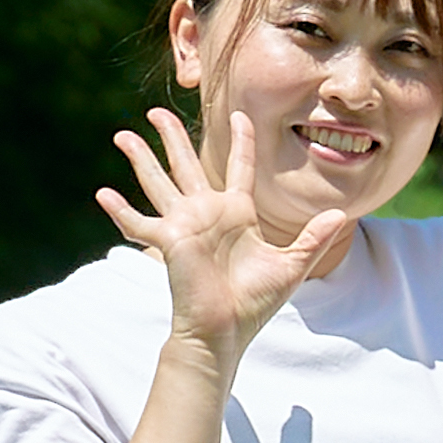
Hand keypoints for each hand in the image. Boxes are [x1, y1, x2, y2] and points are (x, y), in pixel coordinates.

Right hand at [95, 103, 358, 354]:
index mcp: (236, 213)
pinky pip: (139, 224)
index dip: (241, 141)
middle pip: (186, 164)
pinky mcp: (169, 241)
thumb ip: (313, 238)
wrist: (227, 330)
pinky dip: (121, 211)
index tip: (241, 115)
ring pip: (159, 182)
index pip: (239, 167)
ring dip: (141, 159)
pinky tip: (102, 194)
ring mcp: (185, 225)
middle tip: (156, 112)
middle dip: (172, 137)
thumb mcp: (292, 265)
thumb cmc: (254, 302)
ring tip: (123, 134)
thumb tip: (340, 215)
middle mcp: (207, 213)